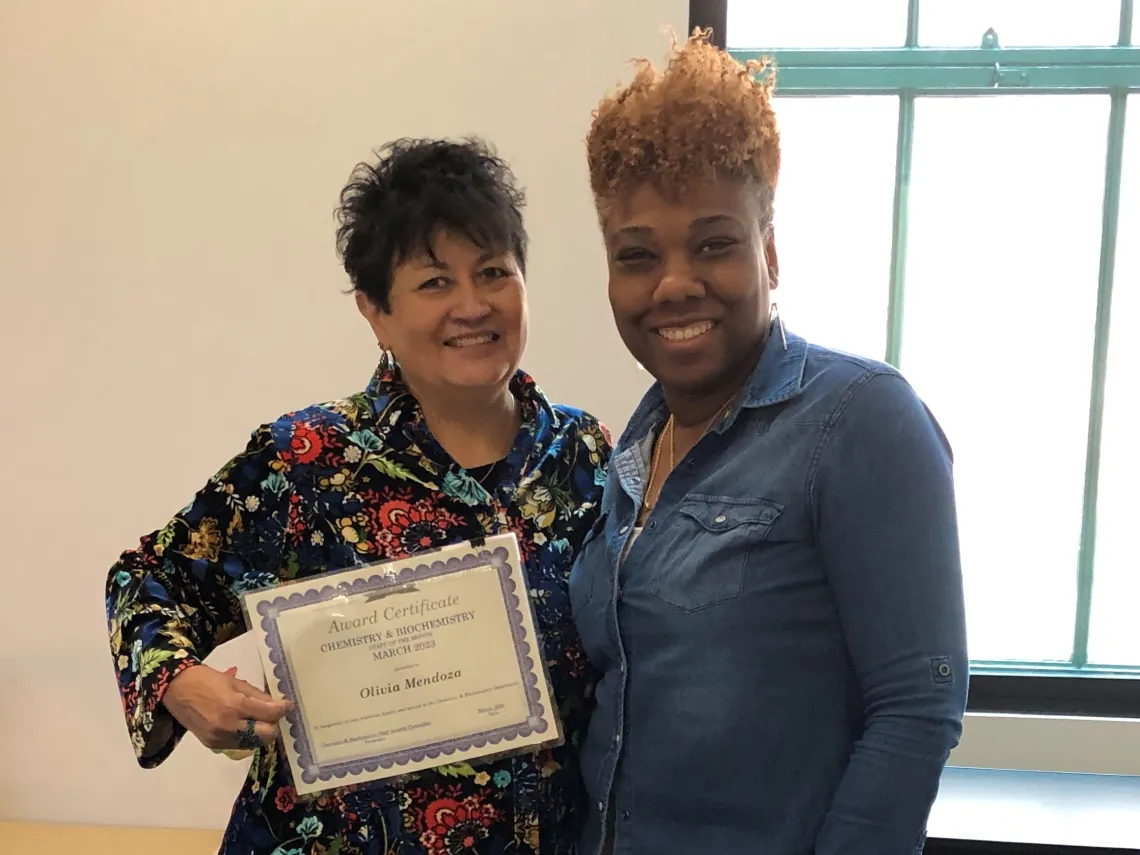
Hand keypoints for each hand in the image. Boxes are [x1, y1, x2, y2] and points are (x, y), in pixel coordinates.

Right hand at [163, 663, 291, 750]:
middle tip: (271, 714)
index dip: (283, 709)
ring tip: (257, 720)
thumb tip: (277, 705)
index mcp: (236, 706)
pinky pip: (238, 745)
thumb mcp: (235, 682)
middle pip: (266, 735)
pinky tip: (242, 726)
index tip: (288, 705)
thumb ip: (258, 696)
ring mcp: (220, 738)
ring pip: (254, 743)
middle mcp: (229, 726)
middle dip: (273, 725)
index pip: (270, 714)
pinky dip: (245, 737)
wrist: (176, 689)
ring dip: (260, 733)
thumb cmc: (207, 680)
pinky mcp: (212, 744)